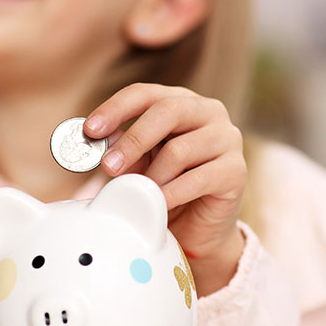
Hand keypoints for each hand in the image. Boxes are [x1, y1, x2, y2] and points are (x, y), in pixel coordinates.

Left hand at [85, 83, 246, 296]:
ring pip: (179, 149)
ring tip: (141, 194)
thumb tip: (96, 139)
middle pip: (167, 111)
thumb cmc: (165, 190)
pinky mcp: (236, 171)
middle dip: (132, 140)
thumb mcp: (138, 165)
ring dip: (152, 176)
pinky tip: (158, 205)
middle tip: (108, 166)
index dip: (115, 108)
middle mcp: (209, 112)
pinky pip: (198, 179)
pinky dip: (171, 194)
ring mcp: (227, 139)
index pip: (146, 93)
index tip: (90, 130)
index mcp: (181, 102)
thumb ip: (122, 148)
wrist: (197, 231)